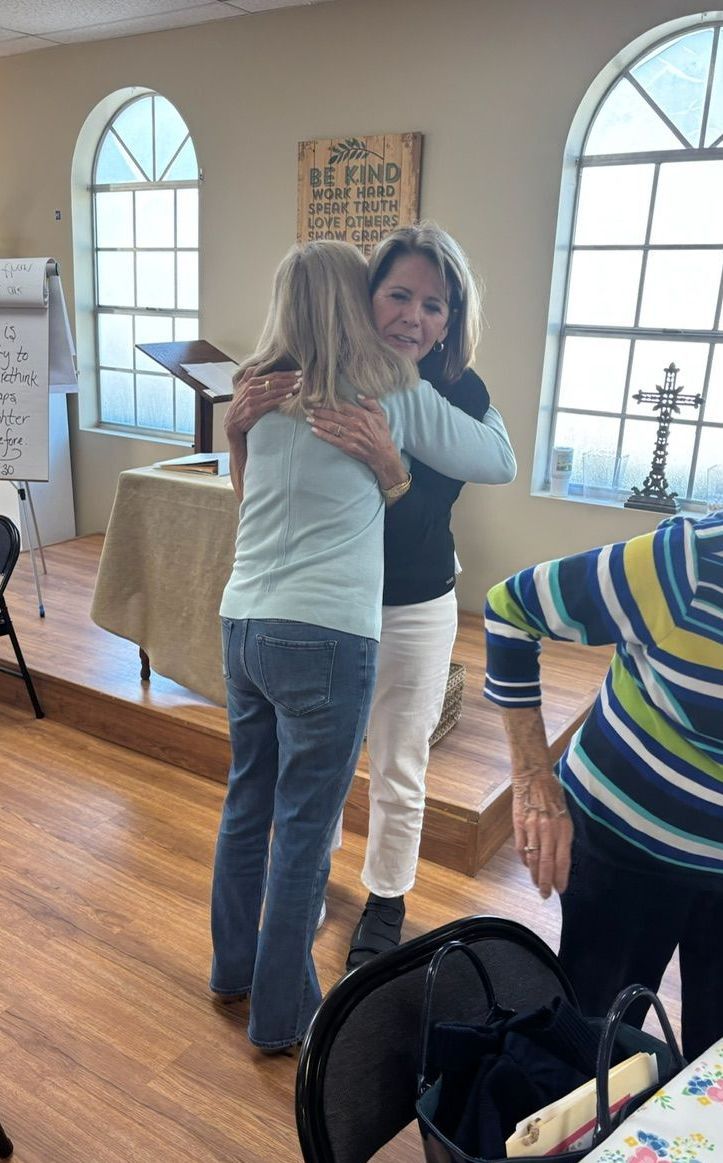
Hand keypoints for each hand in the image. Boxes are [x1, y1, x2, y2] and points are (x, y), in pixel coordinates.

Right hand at [224, 367, 300, 441]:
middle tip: (303, 377)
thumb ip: (247, 375)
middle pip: (275, 381)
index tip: (298, 372)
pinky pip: (271, 402)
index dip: (286, 373)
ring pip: (274, 390)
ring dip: (288, 388)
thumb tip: (256, 365)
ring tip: (300, 386)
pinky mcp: (254, 409)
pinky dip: (282, 398)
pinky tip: (290, 396)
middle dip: (290, 379)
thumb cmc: (239, 405)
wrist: (232, 423)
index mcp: (250, 381)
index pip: (272, 375)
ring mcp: (252, 398)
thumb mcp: (240, 387)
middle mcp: (251, 388)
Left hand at [307, 396, 405, 489]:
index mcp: (362, 415)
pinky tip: (314, 430)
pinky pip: (331, 439)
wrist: (382, 454)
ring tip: (309, 418)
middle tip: (309, 408)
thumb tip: (359, 395)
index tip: (320, 400)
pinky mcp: (346, 446)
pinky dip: (322, 434)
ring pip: (330, 427)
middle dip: (320, 412)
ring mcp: (349, 436)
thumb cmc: (381, 433)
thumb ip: (371, 402)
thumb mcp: (380, 415)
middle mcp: (354, 425)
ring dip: (318, 422)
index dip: (330, 403)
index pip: (342, 406)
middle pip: (333, 416)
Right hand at [512, 772, 572, 899]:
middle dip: (546, 883)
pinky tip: (527, 866)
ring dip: (535, 875)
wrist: (534, 776)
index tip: (561, 890)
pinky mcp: (519, 825)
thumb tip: (560, 857)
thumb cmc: (553, 794)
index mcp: (563, 828)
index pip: (563, 860)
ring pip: (533, 859)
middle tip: (546, 895)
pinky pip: (521, 848)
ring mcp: (532, 828)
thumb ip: (563, 836)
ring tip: (537, 885)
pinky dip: (524, 860)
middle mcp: (548, 830)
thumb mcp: (566, 814)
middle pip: (547, 864)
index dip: (561, 878)